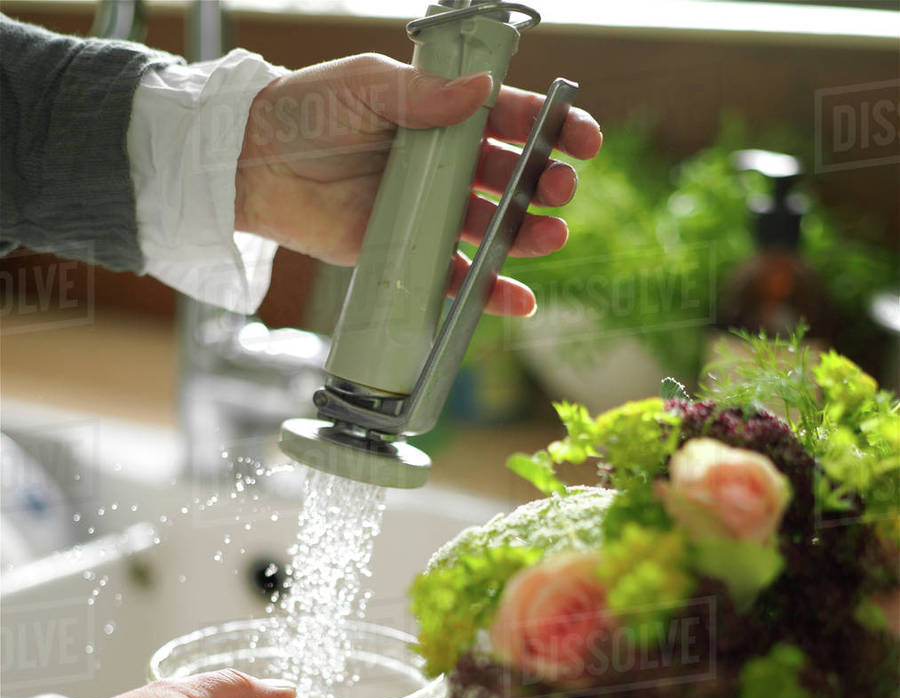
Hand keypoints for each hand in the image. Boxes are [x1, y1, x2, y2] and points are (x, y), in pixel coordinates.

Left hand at [235, 53, 601, 315]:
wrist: (255, 165)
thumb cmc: (306, 112)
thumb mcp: (365, 88)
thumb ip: (420, 95)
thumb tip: (479, 93)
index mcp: (440, 114)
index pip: (507, 119)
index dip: (549, 126)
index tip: (581, 136)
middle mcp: (443, 165)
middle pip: (509, 179)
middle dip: (543, 184)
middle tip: (559, 190)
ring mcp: (428, 213)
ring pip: (492, 229)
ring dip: (527, 236)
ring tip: (551, 238)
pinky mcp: (407, 256)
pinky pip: (456, 279)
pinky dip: (489, 292)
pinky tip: (519, 300)